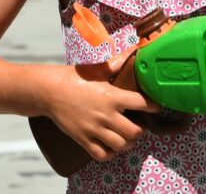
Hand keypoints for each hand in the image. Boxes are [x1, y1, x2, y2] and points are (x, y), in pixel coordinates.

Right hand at [42, 54, 159, 161]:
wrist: (49, 91)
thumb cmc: (74, 78)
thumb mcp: (97, 70)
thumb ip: (117, 64)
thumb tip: (132, 52)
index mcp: (112, 96)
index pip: (142, 103)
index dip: (153, 106)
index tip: (156, 106)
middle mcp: (105, 115)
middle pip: (134, 132)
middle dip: (141, 130)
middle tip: (139, 125)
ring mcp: (94, 129)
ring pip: (120, 145)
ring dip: (127, 142)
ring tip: (127, 136)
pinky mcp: (83, 139)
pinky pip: (102, 154)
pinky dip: (110, 153)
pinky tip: (111, 145)